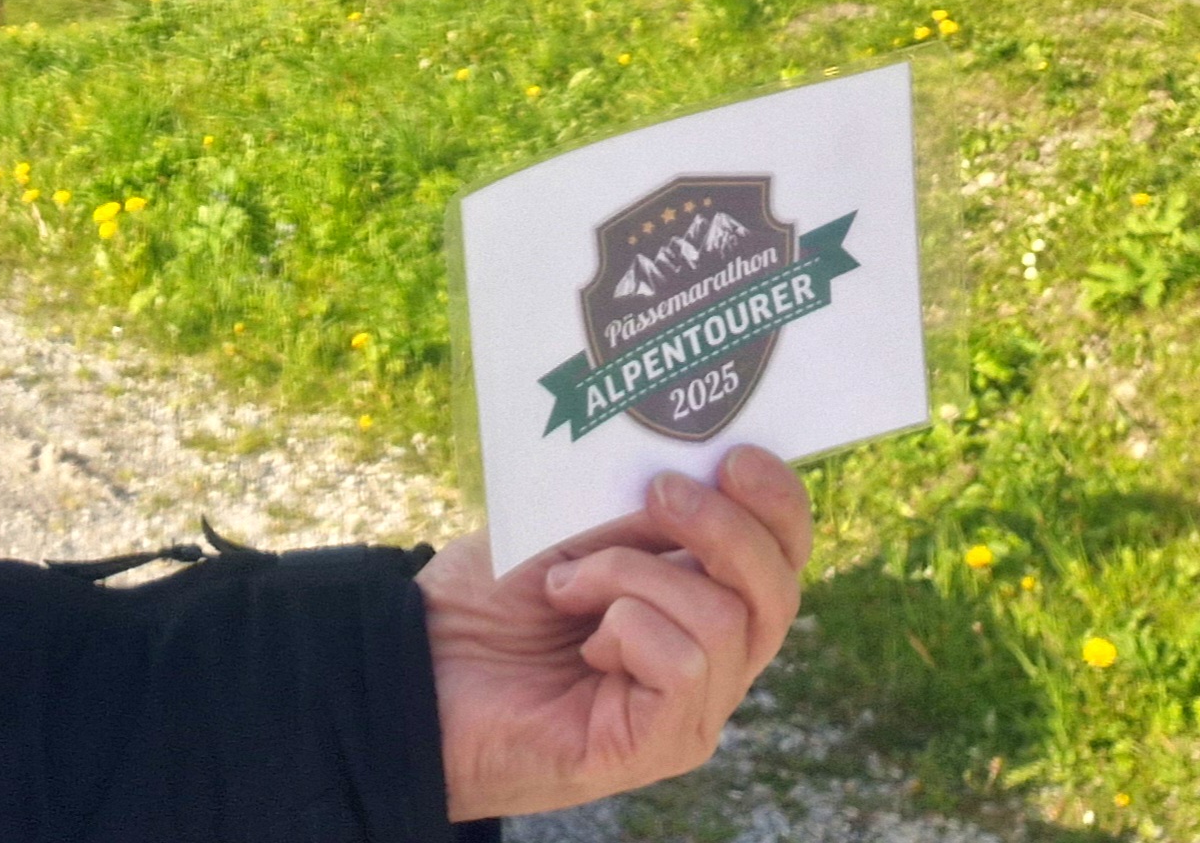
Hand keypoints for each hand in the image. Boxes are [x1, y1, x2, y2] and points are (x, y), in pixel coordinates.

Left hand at [418, 447, 811, 821]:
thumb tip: (695, 467)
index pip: (781, 558)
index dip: (779, 503)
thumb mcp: (571, 532)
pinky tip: (582, 641)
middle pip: (778, 592)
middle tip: (659, 493)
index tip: (736, 454)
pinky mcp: (660, 746)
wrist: (419, 663)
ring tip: (568, 585)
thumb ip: (637, 512)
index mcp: (699, 600)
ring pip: (722, 619)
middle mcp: (712, 662)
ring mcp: (691, 710)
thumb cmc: (488, 600)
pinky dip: (625, 627)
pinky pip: (684, 663)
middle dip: (726, 527)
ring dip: (633, 576)